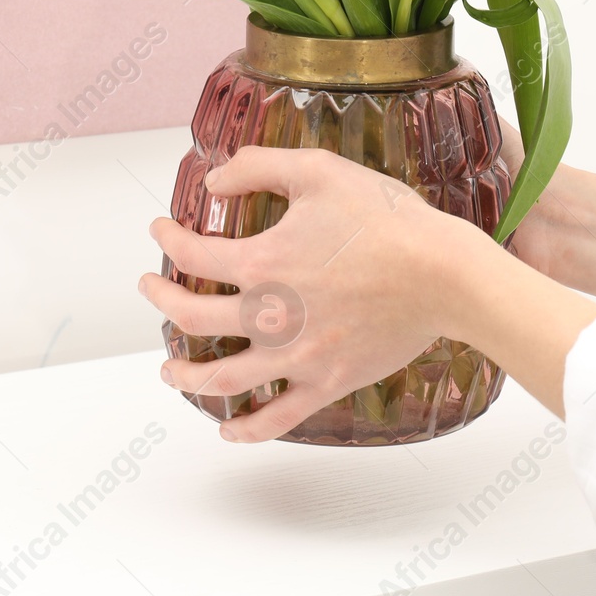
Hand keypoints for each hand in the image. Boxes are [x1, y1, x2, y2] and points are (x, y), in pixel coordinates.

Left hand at [138, 146, 504, 442]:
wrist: (444, 275)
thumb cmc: (387, 220)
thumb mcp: (318, 171)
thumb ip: (258, 166)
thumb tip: (214, 180)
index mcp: (262, 262)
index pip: (191, 254)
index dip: (167, 239)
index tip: (160, 231)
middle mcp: (269, 315)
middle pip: (191, 318)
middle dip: (162, 302)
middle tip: (150, 289)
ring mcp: (296, 356)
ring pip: (221, 377)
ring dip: (186, 375)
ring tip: (169, 370)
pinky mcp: (326, 383)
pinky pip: (277, 417)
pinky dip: (246, 429)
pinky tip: (227, 429)